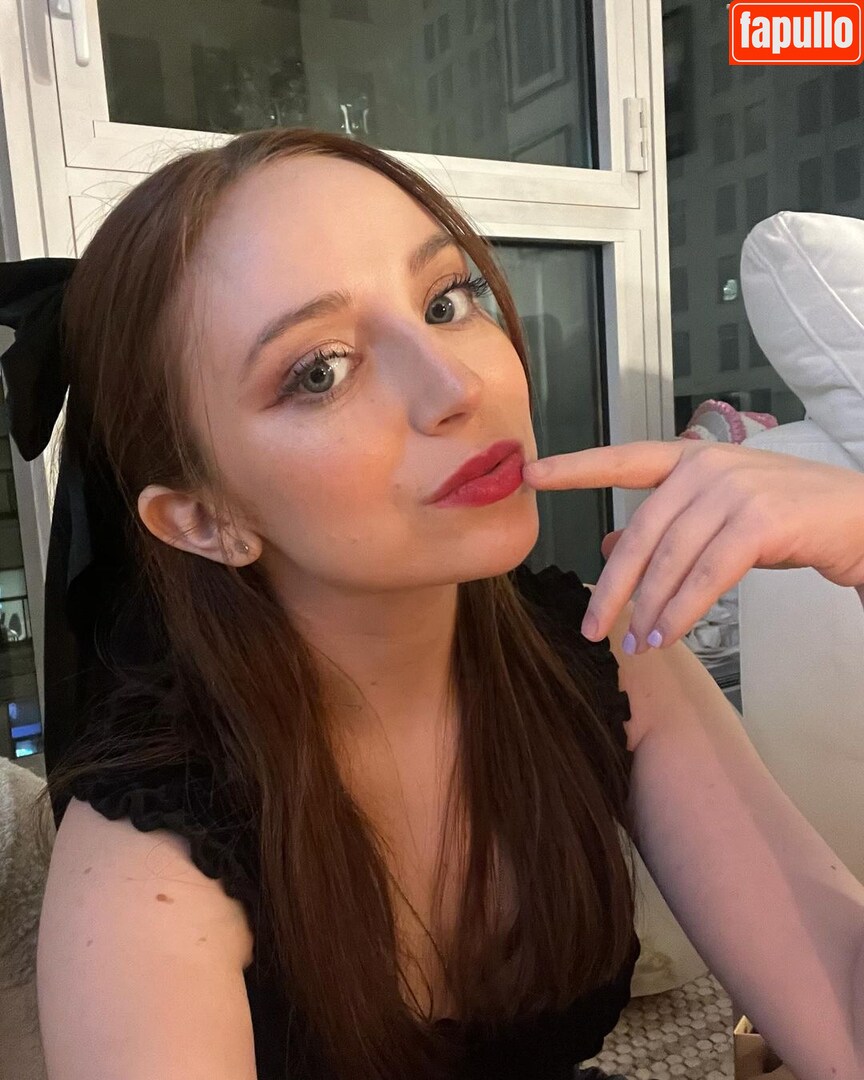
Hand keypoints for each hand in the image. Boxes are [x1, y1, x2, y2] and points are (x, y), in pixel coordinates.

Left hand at [523, 441, 863, 653]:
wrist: (859, 518)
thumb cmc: (783, 517)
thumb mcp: (715, 515)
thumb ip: (664, 526)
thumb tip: (608, 545)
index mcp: (688, 457)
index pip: (622, 459)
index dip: (575, 467)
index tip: (531, 474)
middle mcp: (705, 466)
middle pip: (639, 534)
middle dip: (611, 587)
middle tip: (591, 628)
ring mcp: (733, 490)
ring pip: (668, 561)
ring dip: (647, 611)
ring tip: (636, 645)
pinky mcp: (758, 523)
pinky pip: (703, 578)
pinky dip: (680, 613)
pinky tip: (666, 636)